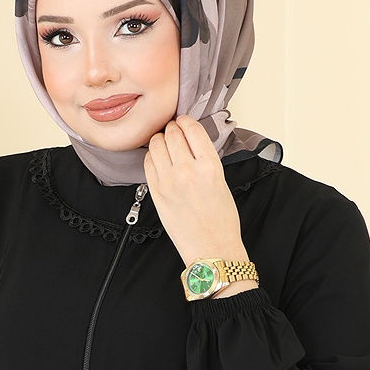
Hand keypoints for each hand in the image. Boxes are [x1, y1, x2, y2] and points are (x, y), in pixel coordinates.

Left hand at [143, 114, 244, 265]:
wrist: (212, 248)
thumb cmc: (221, 221)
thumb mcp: (222, 181)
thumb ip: (205, 159)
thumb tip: (191, 141)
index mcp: (210, 166)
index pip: (192, 129)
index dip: (185, 121)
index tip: (183, 122)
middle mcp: (187, 171)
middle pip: (171, 134)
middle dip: (172, 129)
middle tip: (173, 132)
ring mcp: (169, 182)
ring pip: (155, 145)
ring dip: (159, 140)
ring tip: (164, 145)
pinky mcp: (156, 193)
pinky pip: (147, 163)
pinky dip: (151, 156)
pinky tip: (158, 160)